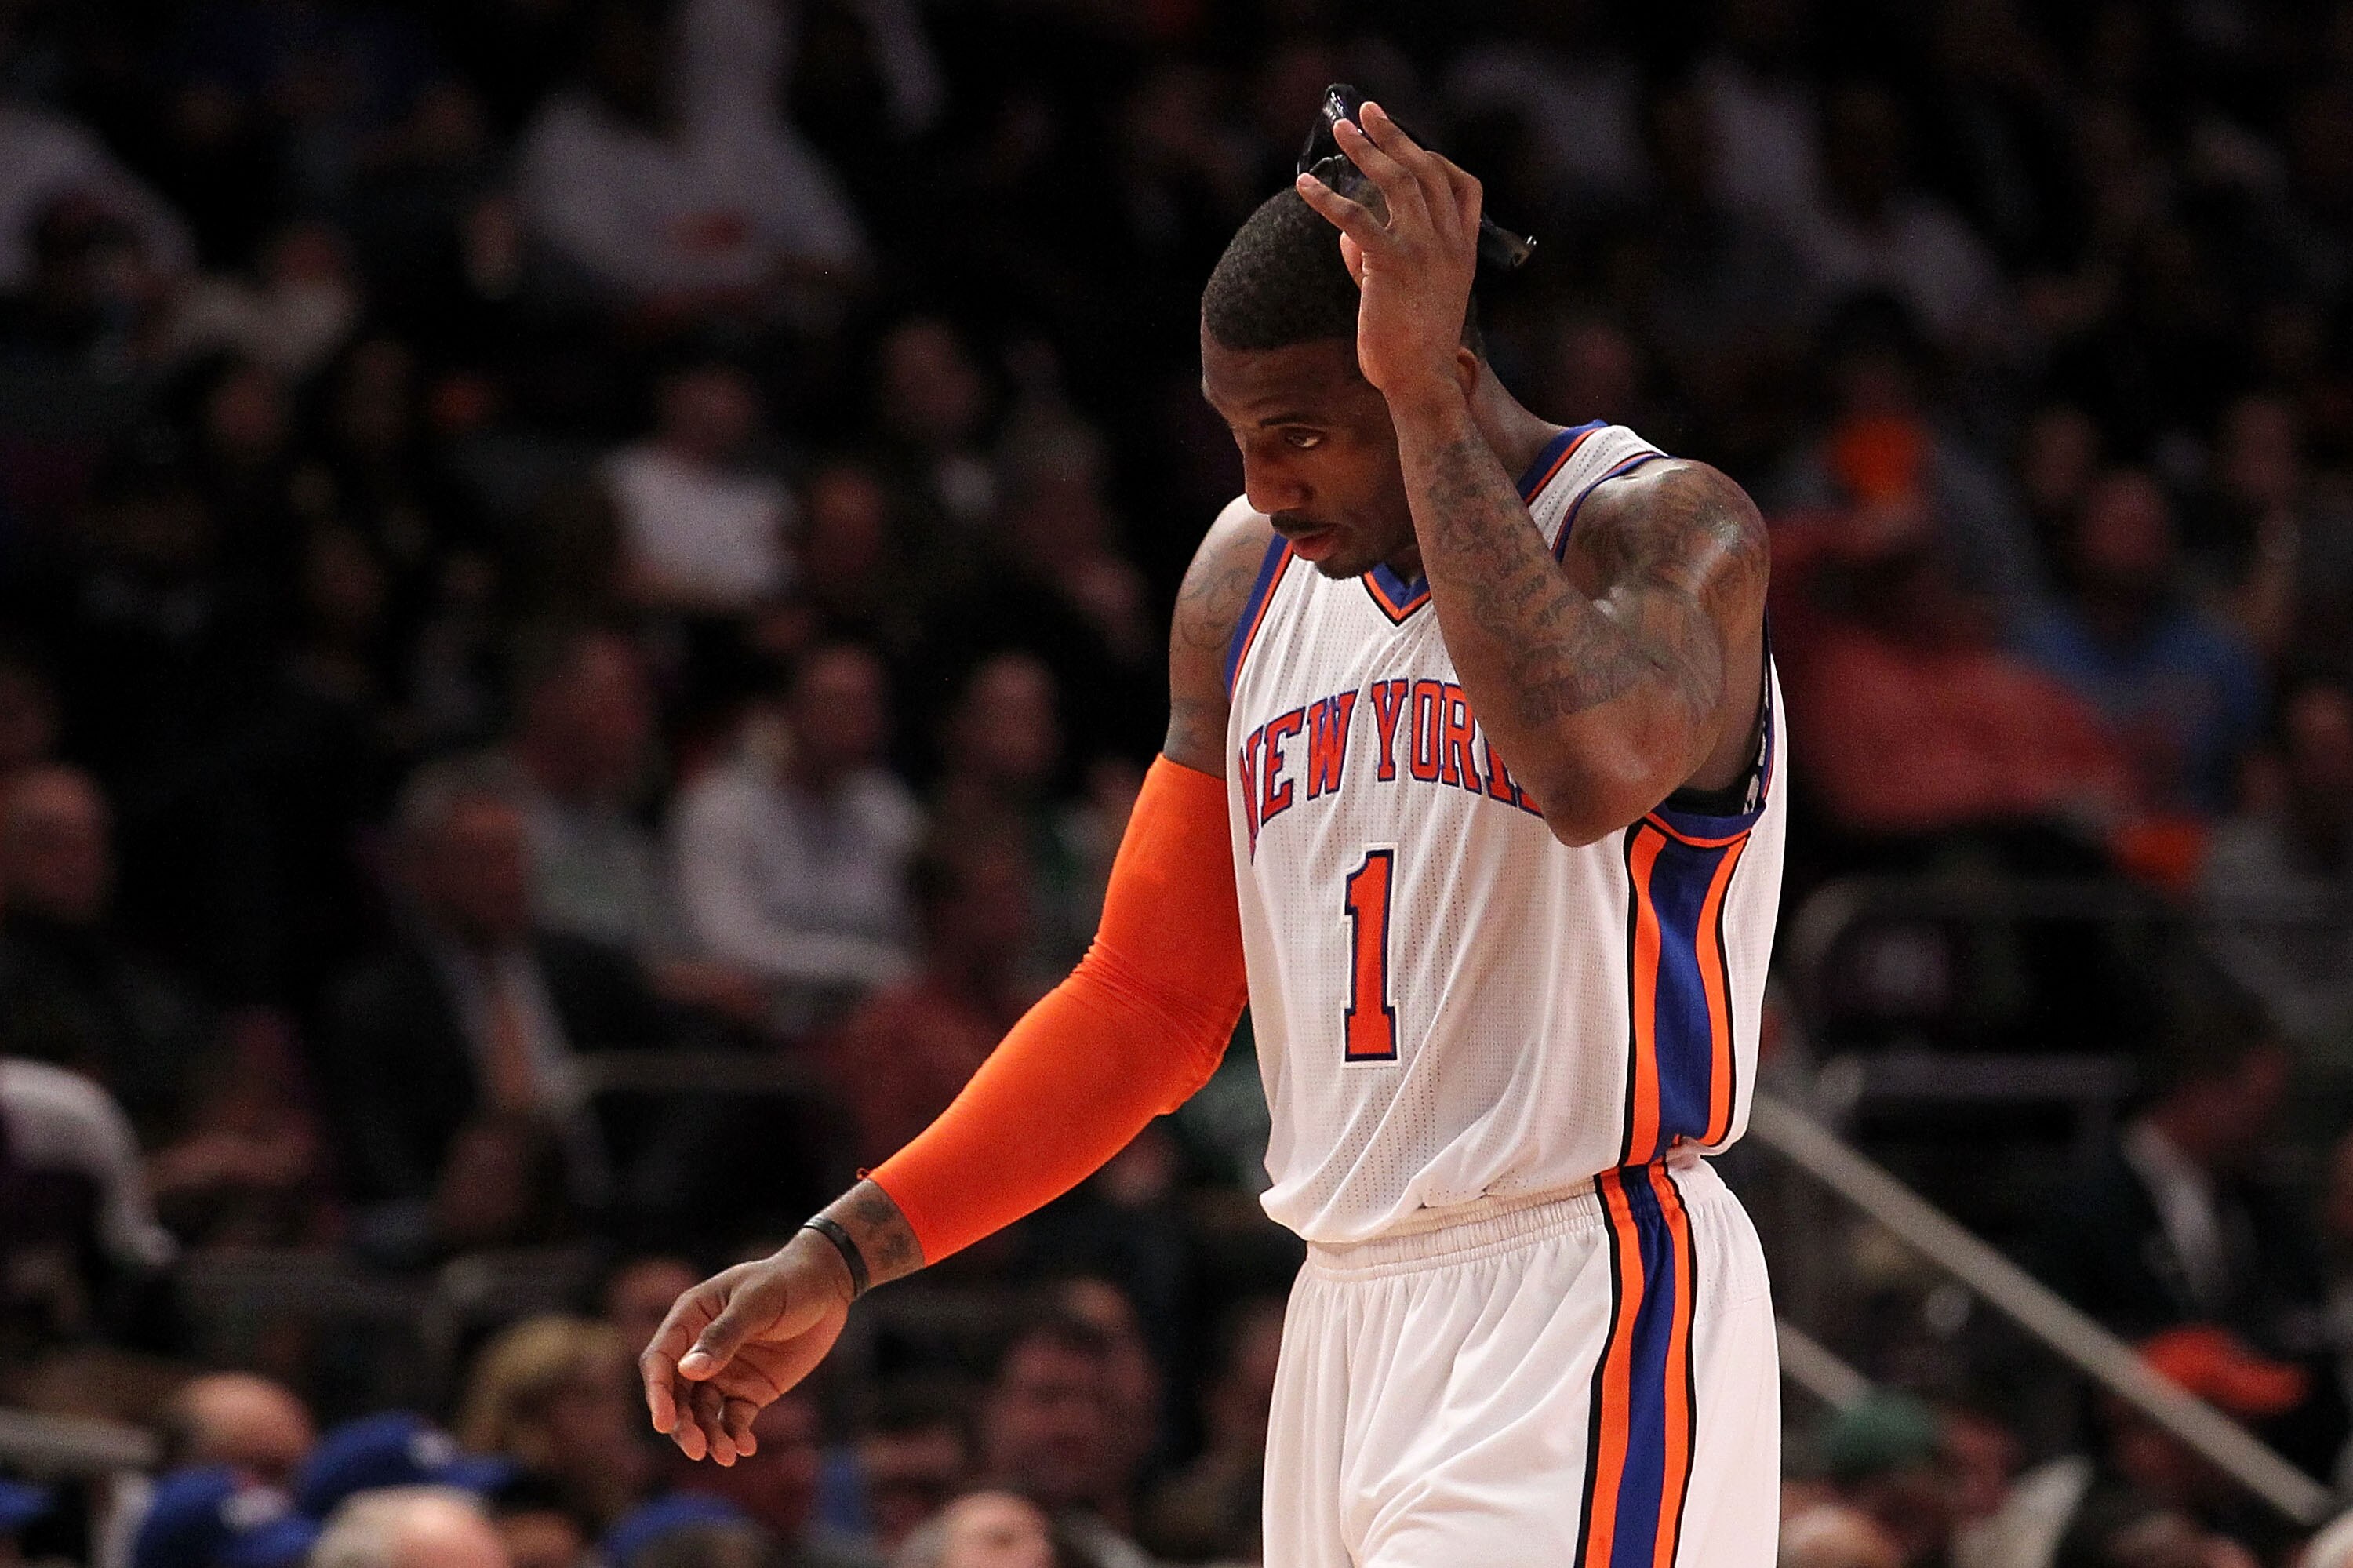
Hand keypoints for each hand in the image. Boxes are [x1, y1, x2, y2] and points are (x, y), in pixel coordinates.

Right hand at [639, 1233, 851, 1463]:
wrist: (827, 1287)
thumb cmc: (786, 1282)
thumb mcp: (756, 1302)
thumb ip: (723, 1335)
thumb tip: (688, 1370)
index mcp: (690, 1319)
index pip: (661, 1361)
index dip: (658, 1393)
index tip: (663, 1422)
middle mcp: (699, 1350)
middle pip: (678, 1396)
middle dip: (684, 1425)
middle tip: (697, 1449)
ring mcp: (724, 1373)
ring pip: (704, 1413)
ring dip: (710, 1436)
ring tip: (726, 1456)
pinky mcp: (749, 1390)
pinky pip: (735, 1419)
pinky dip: (736, 1435)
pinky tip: (746, 1448)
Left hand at [1292, 101, 1482, 401]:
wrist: (1421, 381)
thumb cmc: (1413, 346)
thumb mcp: (1413, 294)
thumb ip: (1383, 258)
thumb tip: (1348, 235)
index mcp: (1464, 249)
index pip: (1464, 187)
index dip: (1434, 159)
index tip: (1407, 143)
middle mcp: (1450, 243)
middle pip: (1425, 170)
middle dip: (1394, 135)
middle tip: (1367, 111)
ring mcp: (1425, 250)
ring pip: (1397, 181)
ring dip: (1366, 149)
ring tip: (1341, 129)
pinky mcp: (1392, 265)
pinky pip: (1356, 218)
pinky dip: (1326, 198)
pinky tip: (1304, 186)